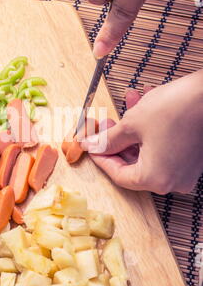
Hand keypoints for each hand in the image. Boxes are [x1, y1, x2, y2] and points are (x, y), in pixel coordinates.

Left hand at [81, 71, 202, 193]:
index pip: (119, 175)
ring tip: (127, 104)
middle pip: (133, 164)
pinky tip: (145, 104)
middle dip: (117, 140)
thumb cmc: (176, 108)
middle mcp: (172, 181)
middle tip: (105, 123)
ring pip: (148, 152)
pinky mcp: (192, 158)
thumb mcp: (132, 124)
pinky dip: (151, 130)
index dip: (102, 158)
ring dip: (134, 129)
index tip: (92, 145)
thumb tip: (93, 145)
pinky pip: (164, 147)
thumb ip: (108, 139)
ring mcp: (185, 171)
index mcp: (155, 179)